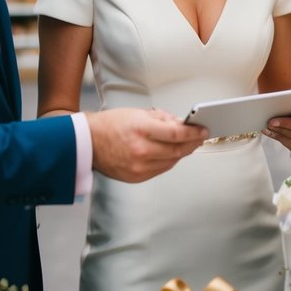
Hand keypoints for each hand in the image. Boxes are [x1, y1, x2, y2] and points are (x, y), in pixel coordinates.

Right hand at [86, 108, 209, 182]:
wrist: (88, 142)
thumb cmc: (110, 125)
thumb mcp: (137, 113)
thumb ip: (162, 119)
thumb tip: (182, 124)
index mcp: (141, 129)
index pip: (176, 133)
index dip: (193, 132)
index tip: (203, 130)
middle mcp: (140, 150)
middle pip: (177, 150)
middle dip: (192, 143)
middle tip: (200, 138)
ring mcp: (138, 166)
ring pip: (171, 161)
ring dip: (183, 153)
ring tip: (189, 145)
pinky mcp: (136, 177)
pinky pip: (161, 169)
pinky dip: (169, 161)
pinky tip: (173, 154)